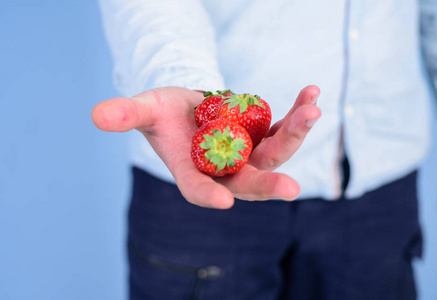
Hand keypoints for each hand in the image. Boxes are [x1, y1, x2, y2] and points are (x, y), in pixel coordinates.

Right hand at [91, 86, 320, 208]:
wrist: (189, 108)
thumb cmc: (164, 114)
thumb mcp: (145, 109)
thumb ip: (126, 114)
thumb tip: (96, 115)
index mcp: (193, 171)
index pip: (199, 189)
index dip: (207, 195)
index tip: (221, 200)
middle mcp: (225, 170)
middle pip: (248, 182)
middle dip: (269, 184)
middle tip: (290, 189)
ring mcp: (248, 154)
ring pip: (275, 153)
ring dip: (295, 134)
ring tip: (311, 110)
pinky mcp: (263, 136)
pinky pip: (283, 127)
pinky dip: (297, 113)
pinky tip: (311, 94)